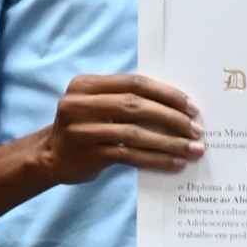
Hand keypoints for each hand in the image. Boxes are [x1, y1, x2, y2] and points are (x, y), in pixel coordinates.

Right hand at [44, 70, 203, 180]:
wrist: (49, 157)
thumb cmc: (83, 128)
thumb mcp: (96, 105)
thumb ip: (124, 99)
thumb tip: (175, 106)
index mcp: (86, 84)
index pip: (134, 82)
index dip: (166, 93)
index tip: (191, 106)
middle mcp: (81, 104)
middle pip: (137, 105)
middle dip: (172, 118)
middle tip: (196, 129)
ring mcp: (84, 130)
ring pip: (136, 133)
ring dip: (170, 142)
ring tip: (193, 149)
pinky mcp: (89, 154)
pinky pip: (130, 156)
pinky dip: (156, 159)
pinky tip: (174, 163)